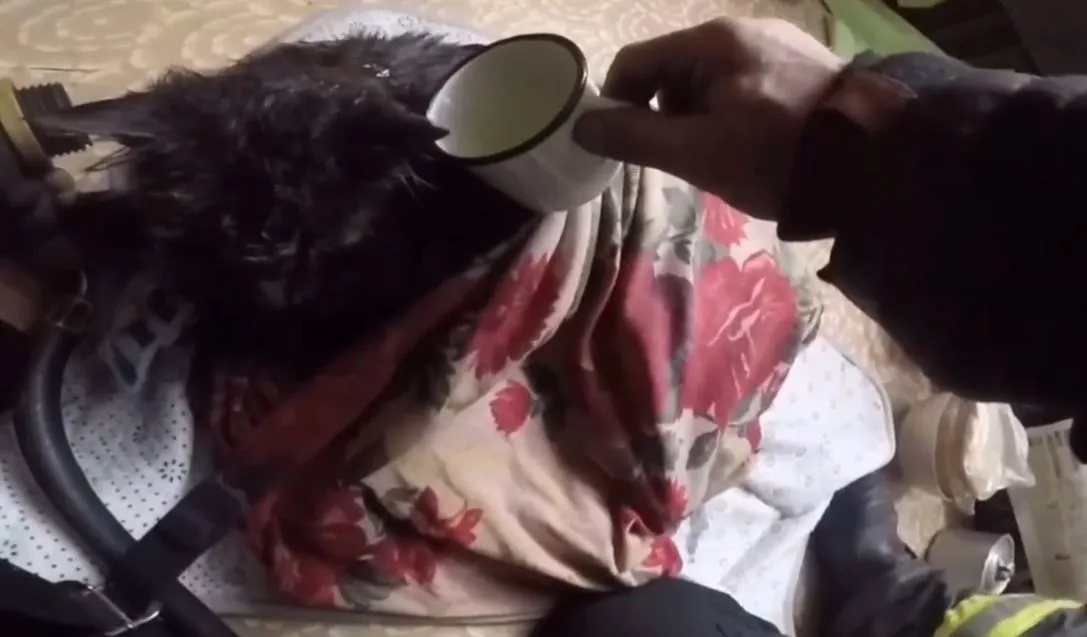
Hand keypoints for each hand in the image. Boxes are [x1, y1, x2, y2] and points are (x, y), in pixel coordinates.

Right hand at [574, 18, 842, 219]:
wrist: (878, 162)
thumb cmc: (776, 155)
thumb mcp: (697, 152)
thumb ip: (635, 137)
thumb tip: (582, 127)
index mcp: (712, 41)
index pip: (634, 62)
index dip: (615, 105)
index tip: (623, 149)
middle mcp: (743, 31)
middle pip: (672, 72)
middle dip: (664, 118)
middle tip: (681, 163)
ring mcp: (778, 46)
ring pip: (709, 84)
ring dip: (699, 122)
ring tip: (724, 162)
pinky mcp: (805, 68)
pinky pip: (746, 88)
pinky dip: (734, 117)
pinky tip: (756, 149)